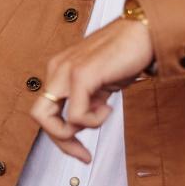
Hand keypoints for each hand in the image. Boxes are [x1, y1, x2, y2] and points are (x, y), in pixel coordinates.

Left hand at [29, 17, 153, 163]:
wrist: (145, 32)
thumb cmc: (127, 54)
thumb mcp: (101, 83)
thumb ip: (88, 100)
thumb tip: (82, 124)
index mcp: (60, 69)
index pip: (47, 110)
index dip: (61, 135)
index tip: (82, 150)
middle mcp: (58, 69)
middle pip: (39, 116)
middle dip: (61, 140)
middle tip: (83, 153)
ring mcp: (66, 70)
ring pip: (48, 119)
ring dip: (78, 130)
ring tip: (104, 113)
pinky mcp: (81, 74)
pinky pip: (75, 116)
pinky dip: (92, 121)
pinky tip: (108, 106)